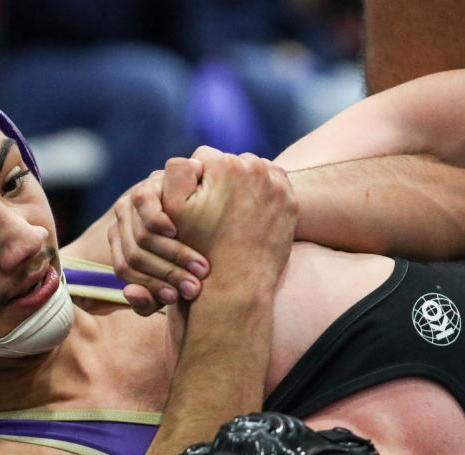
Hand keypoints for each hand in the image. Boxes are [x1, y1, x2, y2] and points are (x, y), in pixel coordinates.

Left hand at [107, 161, 209, 315]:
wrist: (207, 208)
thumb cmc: (188, 250)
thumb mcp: (171, 278)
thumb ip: (151, 296)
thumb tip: (130, 294)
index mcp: (121, 246)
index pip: (124, 270)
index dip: (150, 286)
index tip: (176, 299)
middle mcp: (122, 224)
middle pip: (134, 255)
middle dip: (169, 275)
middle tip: (195, 287)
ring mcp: (132, 204)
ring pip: (142, 236)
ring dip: (174, 254)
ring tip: (200, 267)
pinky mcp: (147, 185)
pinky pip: (143, 203)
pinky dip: (158, 221)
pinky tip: (177, 230)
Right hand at [164, 147, 297, 297]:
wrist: (235, 287)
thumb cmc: (198, 250)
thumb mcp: (173, 209)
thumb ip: (177, 170)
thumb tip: (194, 158)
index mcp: (225, 164)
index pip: (203, 157)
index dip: (194, 182)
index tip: (194, 205)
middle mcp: (256, 168)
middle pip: (231, 163)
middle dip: (221, 181)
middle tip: (213, 212)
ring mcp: (278, 186)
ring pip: (253, 174)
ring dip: (242, 187)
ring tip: (230, 216)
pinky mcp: (291, 203)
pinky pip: (273, 188)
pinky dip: (262, 197)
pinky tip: (248, 217)